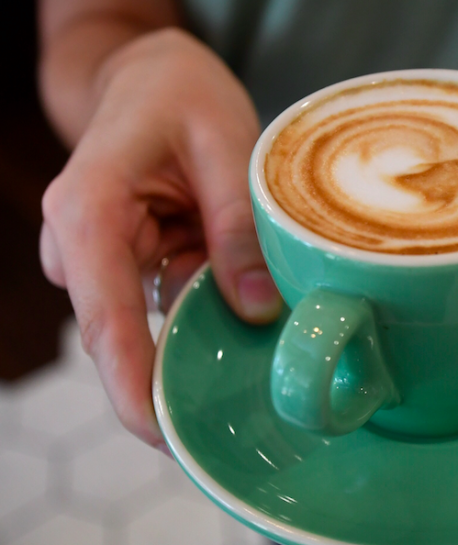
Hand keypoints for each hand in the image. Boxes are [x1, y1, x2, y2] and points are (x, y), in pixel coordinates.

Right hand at [40, 29, 282, 450]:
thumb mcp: (226, 146)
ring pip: (141, 323)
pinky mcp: (124, 263)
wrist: (151, 76)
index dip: (128, 381)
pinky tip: (233, 304)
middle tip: (227, 416)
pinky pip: (158, 305)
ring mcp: (97, 256)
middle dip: (164, 377)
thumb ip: (237, 228)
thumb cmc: (182, 95)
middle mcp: (79, 241)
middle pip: (116, 333)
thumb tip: (257, 309)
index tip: (157, 433)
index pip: (103, 313)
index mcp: (89, 209)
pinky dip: (196, 311)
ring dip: (189, 336)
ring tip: (247, 335)